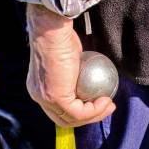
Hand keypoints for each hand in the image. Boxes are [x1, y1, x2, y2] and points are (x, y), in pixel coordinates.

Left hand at [26, 5, 115, 126]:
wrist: (53, 29)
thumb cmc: (60, 36)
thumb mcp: (68, 59)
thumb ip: (74, 74)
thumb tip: (88, 80)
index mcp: (40, 89)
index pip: (60, 110)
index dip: (81, 112)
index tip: (99, 103)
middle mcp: (39, 97)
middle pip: (66, 119)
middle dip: (89, 118)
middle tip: (107, 107)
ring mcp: (46, 99)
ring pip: (73, 119)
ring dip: (95, 115)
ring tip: (109, 105)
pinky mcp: (56, 98)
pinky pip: (80, 112)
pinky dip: (95, 109)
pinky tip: (105, 101)